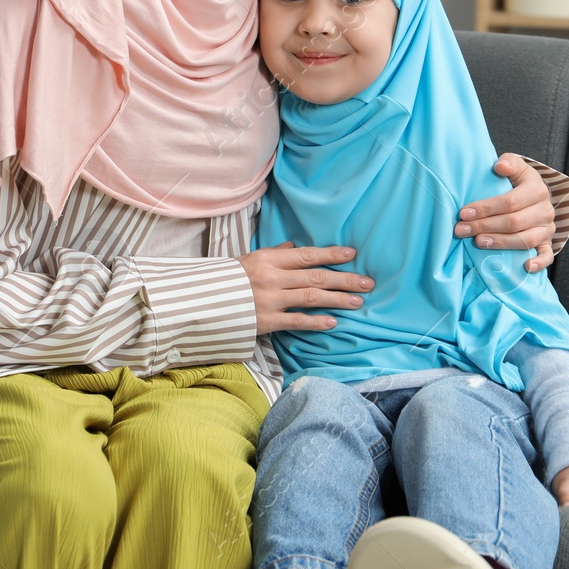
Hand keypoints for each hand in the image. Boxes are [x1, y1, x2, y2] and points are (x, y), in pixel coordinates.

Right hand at [235, 241, 374, 333]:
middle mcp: (272, 277)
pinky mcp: (265, 321)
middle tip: (368, 282)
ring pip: (311, 296)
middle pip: (316, 276)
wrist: (200, 302)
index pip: (307, 255)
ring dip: (337, 298)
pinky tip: (333, 322)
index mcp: (268, 259)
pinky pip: (296, 321)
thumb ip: (274, 254)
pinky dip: (316, 321)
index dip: (331, 254)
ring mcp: (270, 299)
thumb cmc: (227, 279)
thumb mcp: (249, 260)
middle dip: (345, 279)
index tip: (352, 254)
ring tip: (358, 301)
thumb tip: (293, 247)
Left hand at [456, 153, 555, 271]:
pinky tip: (524, 267)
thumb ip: (509, 163)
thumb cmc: (519, 182)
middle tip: (462, 230)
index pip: (510, 201)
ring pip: (525, 240)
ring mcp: (547, 229)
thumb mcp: (516, 168)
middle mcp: (545, 210)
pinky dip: (538, 263)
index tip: (464, 213)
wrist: (536, 196)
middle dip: (485, 226)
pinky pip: (547, 256)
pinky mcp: (548, 243)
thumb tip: (499, 166)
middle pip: (514, 222)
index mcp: (537, 190)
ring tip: (479, 242)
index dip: (486, 208)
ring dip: (500, 243)